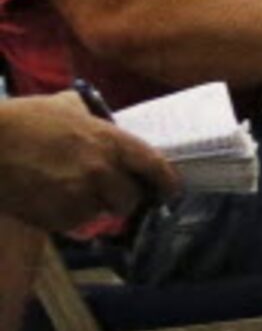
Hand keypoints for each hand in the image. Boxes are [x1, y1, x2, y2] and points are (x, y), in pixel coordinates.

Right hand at [0, 95, 177, 231]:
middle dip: (122, 198)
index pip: (154, 166)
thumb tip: (94, 116)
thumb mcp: (63, 106)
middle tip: (107, 193)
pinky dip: (68, 218)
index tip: (170, 191)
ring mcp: (81, 196)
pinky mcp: (57, 217)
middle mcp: (102, 171)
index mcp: (110, 141)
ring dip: (92, 208)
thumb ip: (88, 114)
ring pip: (102, 213)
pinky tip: (51, 202)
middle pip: (131, 199)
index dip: (166, 181)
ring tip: (70, 193)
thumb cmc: (22, 121)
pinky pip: (74, 224)